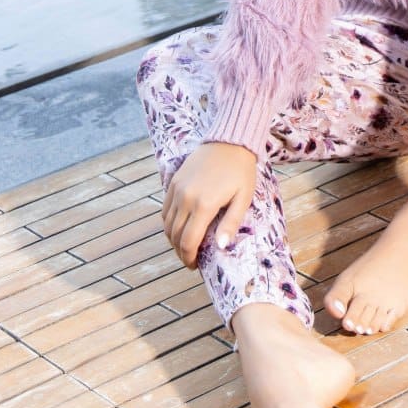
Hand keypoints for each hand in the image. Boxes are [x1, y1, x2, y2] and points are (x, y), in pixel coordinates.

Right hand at [162, 140, 256, 267]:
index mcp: (204, 205)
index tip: (195, 266)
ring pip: (167, 224)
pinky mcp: (173, 181)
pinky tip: (179, 228)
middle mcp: (186, 198)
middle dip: (181, 252)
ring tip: (185, 246)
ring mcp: (177, 189)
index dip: (189, 258)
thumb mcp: (243, 198)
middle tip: (190, 260)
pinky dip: (168, 223)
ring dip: (173, 239)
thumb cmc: (241, 171)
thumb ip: (230, 224)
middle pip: (175, 235)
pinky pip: (165, 209)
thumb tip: (221, 247)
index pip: (188, 241)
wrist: (230, 141)